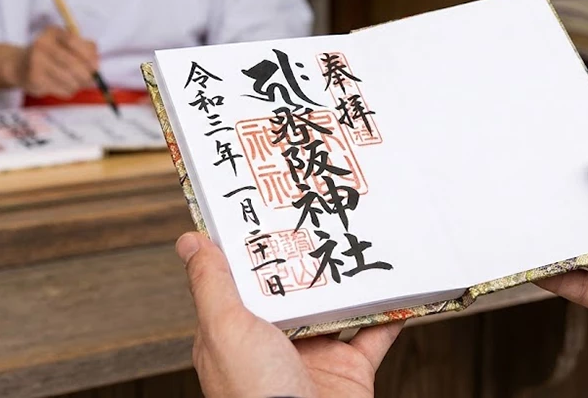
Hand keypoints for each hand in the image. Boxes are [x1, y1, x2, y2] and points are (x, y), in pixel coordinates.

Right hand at [15, 26, 97, 97]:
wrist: (20, 65)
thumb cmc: (51, 55)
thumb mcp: (66, 44)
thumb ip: (86, 48)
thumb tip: (96, 64)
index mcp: (52, 32)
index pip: (73, 41)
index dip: (88, 55)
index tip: (95, 66)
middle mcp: (42, 44)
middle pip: (72, 63)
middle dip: (86, 75)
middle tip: (90, 80)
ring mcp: (36, 62)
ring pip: (68, 79)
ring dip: (78, 85)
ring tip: (77, 84)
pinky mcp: (34, 79)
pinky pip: (60, 89)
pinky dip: (68, 91)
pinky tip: (64, 86)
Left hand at [176, 232, 402, 397]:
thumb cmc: (255, 395)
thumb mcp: (224, 328)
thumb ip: (211, 284)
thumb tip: (189, 242)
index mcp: (236, 334)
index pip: (242, 281)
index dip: (253, 247)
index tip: (267, 208)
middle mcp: (273, 345)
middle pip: (293, 290)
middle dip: (307, 257)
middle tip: (321, 214)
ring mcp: (314, 358)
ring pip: (335, 308)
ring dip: (350, 279)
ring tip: (358, 239)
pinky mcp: (349, 371)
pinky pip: (374, 335)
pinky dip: (390, 313)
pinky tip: (397, 287)